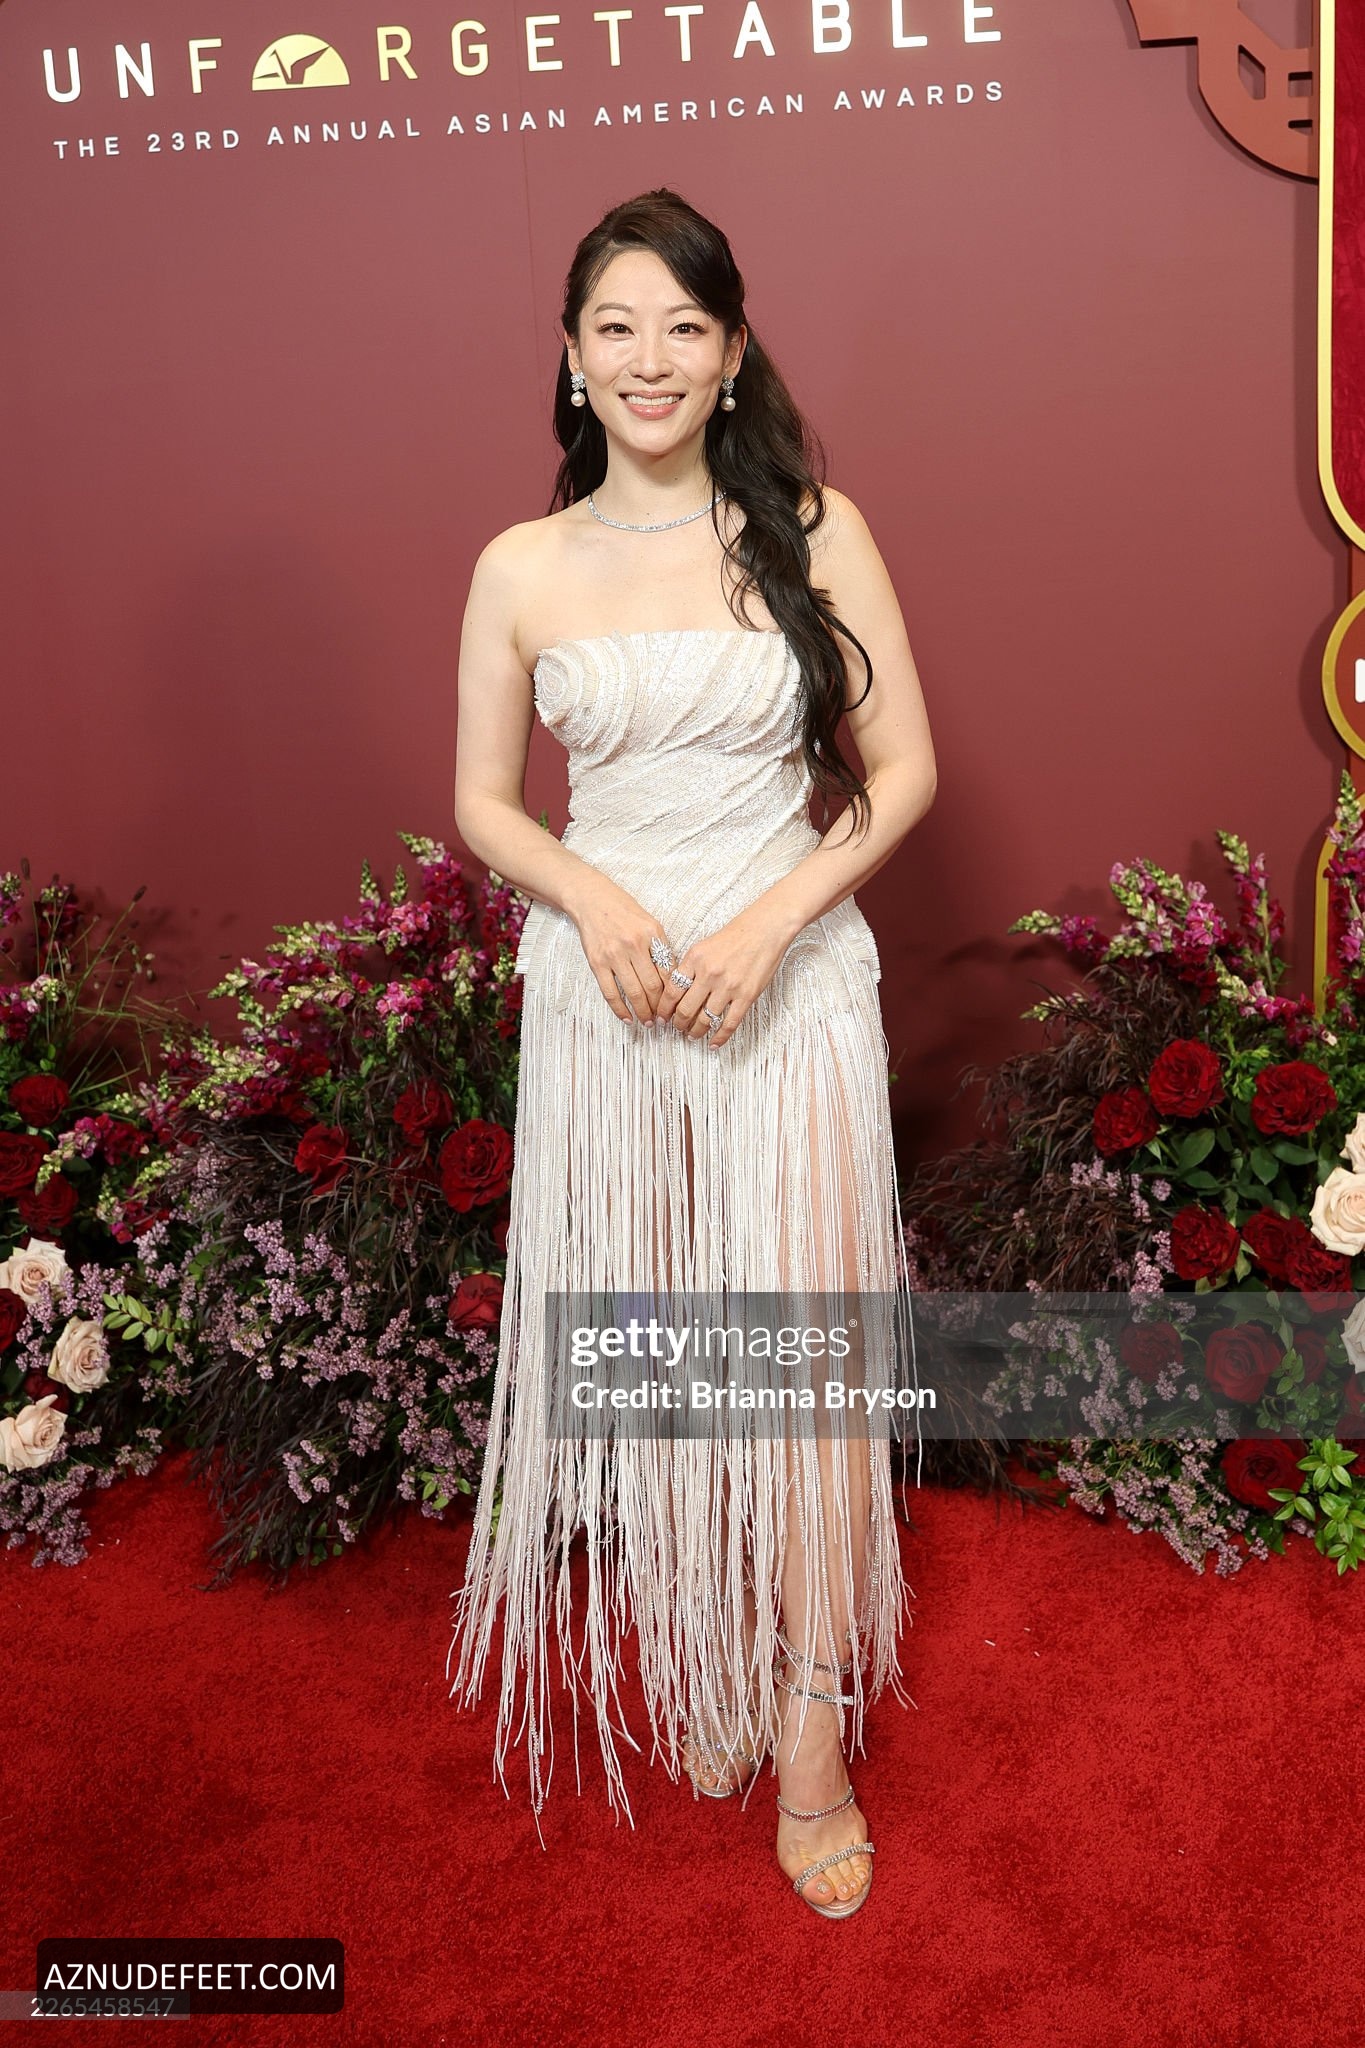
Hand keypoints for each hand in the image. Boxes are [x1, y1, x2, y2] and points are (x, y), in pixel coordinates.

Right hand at [568, 872, 671, 1025]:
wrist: (591, 899)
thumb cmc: (623, 911)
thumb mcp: (650, 923)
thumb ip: (661, 947)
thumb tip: (672, 979)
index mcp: (652, 934)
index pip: (668, 971)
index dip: (674, 993)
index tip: (677, 1005)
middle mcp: (634, 944)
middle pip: (653, 986)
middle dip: (660, 1008)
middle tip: (665, 1020)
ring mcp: (614, 954)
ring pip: (633, 992)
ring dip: (643, 1012)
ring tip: (648, 1022)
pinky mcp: (597, 962)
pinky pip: (610, 992)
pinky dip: (620, 1009)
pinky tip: (628, 1018)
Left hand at [655, 902, 795, 1048]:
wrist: (765, 929)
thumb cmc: (736, 935)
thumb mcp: (704, 946)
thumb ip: (689, 967)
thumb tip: (676, 992)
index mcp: (694, 959)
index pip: (672, 991)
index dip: (663, 1009)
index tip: (661, 1017)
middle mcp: (709, 974)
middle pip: (685, 1009)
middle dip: (678, 1024)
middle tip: (676, 1028)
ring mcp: (728, 987)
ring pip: (705, 1020)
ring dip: (696, 1032)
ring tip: (692, 1035)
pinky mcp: (746, 996)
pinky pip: (729, 1023)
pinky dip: (720, 1037)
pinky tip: (714, 1043)